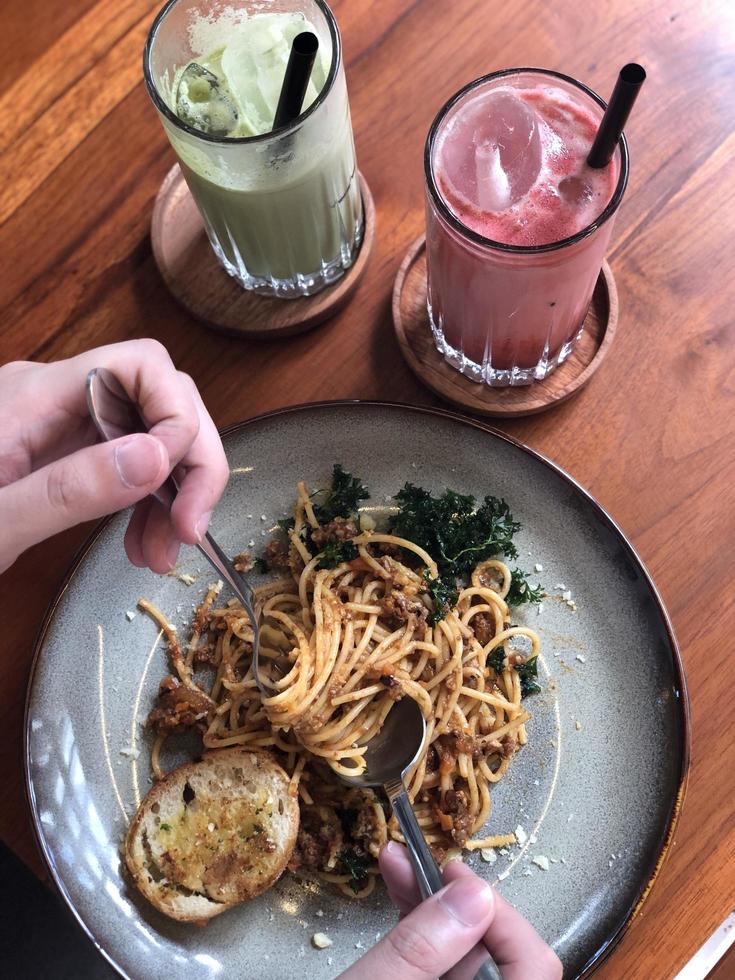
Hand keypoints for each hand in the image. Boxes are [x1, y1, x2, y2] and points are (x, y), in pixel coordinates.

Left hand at [0, 340, 228, 574]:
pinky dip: (147, 500)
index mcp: (33, 396)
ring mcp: (59, 421)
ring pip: (150, 432)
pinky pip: (125, 459)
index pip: (140, 365)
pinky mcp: (60, 450)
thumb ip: (68, 490)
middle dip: (189, 461)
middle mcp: (54, 396)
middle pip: (159, 396)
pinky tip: (142, 542)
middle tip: (191, 530)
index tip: (182, 492)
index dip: (179, 417)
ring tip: (163, 553)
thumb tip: (159, 454)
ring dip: (174, 490)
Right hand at [341, 842, 561, 979]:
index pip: (533, 962)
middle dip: (454, 899)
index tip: (453, 876)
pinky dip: (422, 930)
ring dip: (432, 906)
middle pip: (498, 952)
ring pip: (466, 953)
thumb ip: (422, 947)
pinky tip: (398, 893)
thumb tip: (475, 890)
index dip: (498, 913)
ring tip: (395, 863)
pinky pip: (444, 963)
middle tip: (418, 862)